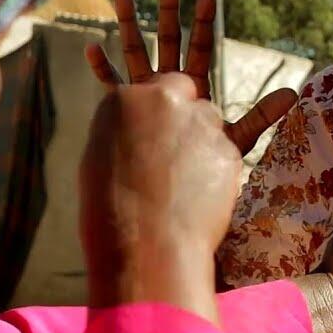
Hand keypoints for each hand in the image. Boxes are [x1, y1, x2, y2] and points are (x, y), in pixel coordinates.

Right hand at [79, 72, 244, 321]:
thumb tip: (141, 130)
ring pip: (210, 123)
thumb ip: (128, 131)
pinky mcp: (230, 148)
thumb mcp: (102, 157)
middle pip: (188, 99)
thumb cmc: (110, 208)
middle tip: (172, 158)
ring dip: (202, 143)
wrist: (146, 244)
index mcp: (127, 97)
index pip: (156, 88)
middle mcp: (169, 100)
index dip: (160, 111)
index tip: (156, 133)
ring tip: (182, 184)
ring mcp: (203, 123)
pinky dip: (215, 170)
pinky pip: (225, 151)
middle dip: (185, 120)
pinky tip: (198, 197)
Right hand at [85, 0, 295, 154]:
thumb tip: (294, 94)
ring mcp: (146, 97)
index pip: (203, 47)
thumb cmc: (206, 173)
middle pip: (170, 41)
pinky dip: (103, 69)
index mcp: (196, 88)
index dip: (207, 22)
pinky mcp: (124, 113)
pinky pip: (112, 86)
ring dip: (130, 23)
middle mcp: (170, 87)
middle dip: (170, 10)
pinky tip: (92, 47)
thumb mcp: (237, 140)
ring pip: (137, 53)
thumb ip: (261, 116)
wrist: (172, 204)